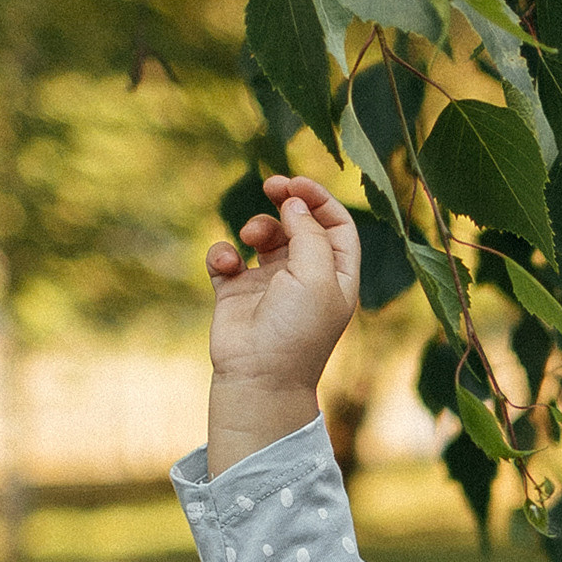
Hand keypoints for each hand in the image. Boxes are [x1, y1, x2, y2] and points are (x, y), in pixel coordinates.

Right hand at [206, 174, 360, 390]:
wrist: (258, 378)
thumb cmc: (296, 332)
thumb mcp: (316, 277)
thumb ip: (309, 233)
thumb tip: (294, 203)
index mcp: (336, 276)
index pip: (337, 225)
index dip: (320, 199)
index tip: (296, 184)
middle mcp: (306, 277)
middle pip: (300, 223)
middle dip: (287, 201)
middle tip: (272, 185)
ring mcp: (270, 284)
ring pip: (264, 235)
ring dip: (257, 226)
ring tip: (250, 239)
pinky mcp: (235, 292)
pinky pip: (227, 257)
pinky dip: (223, 252)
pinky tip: (226, 264)